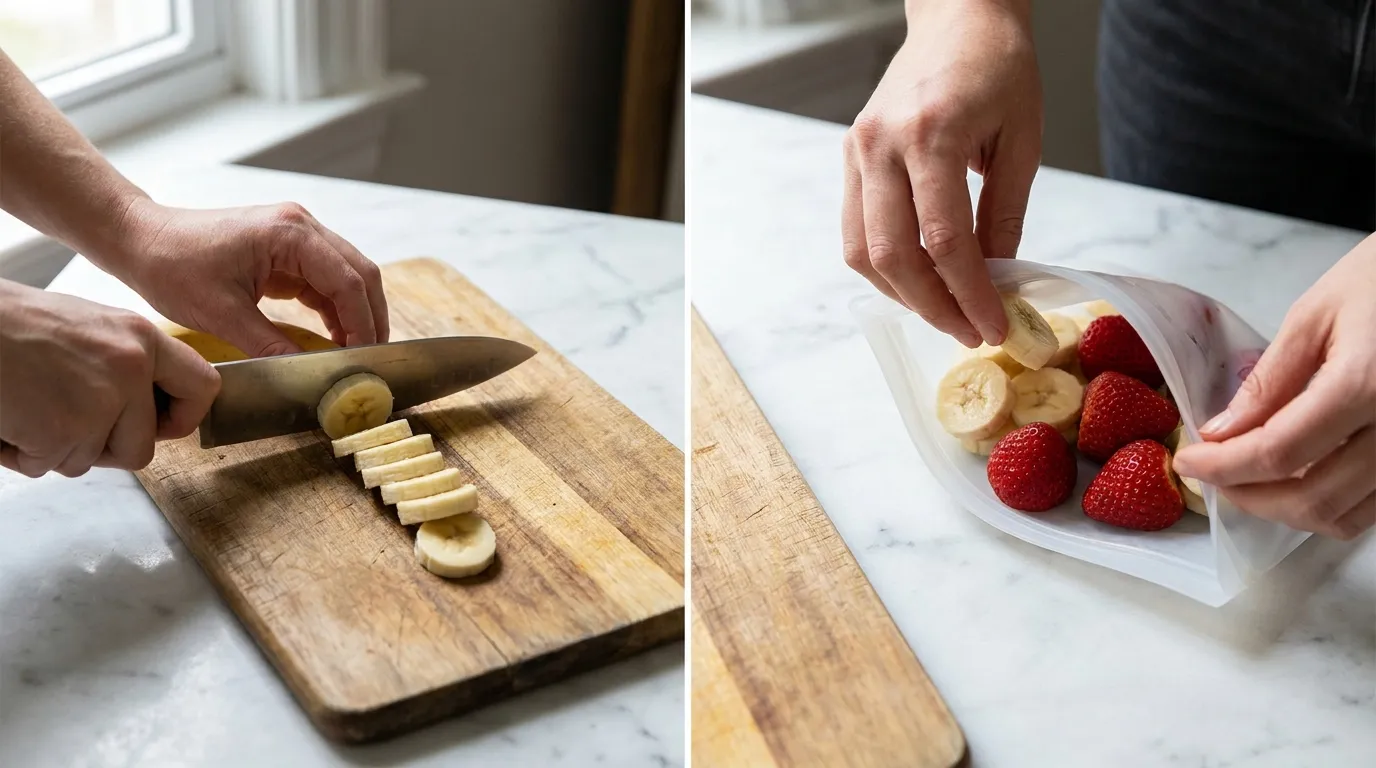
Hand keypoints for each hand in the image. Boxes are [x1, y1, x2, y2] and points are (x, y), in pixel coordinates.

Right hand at [0, 280, 219, 476]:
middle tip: (63, 419)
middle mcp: (130, 368)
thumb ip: (126, 364)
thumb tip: (147, 408)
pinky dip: (23, 453)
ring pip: (90, 460)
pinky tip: (9, 416)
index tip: (162, 425)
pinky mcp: (62, 431)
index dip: (183, 417)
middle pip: (142, 447)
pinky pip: (49, 465)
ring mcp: (99, 402)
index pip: (203, 387)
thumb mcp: (90, 328)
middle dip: (103, 447)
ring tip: (27, 404)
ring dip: (55, 446)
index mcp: (141, 338)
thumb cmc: (13, 325)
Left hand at [110, 200, 388, 356]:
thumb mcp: (222, 314)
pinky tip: (334, 338)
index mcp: (290, 234)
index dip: (363, 323)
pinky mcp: (287, 249)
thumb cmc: (172, 266)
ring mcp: (296, 235)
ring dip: (356, 313)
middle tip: (372, 358)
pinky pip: (326, 279)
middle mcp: (301, 226)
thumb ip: (271, 345)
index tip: (363, 358)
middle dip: (371, 317)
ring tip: (357, 353)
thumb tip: (307, 375)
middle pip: (360, 273)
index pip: (348, 281)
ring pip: (349, 274)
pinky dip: (335, 309)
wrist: (141, 239)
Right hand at [842, 0, 1041, 347]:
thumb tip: (996, 280)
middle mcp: (882, 145)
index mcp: (931, 134)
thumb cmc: (998, 67)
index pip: (945, 240)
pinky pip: (856, 230)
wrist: (957, 16)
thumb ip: (1004, 213)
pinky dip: (884, 266)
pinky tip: (918, 279)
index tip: (995, 326)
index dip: (971, 294)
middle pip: (894, 255)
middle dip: (933, 307)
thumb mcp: (1023, 139)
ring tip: (944, 312)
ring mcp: (858, 151)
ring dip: (902, 294)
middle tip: (969, 332)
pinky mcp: (850, 157)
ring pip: (863, 252)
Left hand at [1173, 235, 1375, 539]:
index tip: (1188, 461)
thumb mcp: (1315, 315)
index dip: (1223, 467)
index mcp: (1367, 385)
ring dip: (1287, 510)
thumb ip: (1269, 381)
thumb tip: (1222, 433)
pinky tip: (1298, 478)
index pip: (1279, 452)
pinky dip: (1330, 506)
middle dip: (1249, 497)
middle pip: (1314, 498)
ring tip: (1247, 480)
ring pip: (1347, 516)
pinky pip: (1375, 507)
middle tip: (1212, 475)